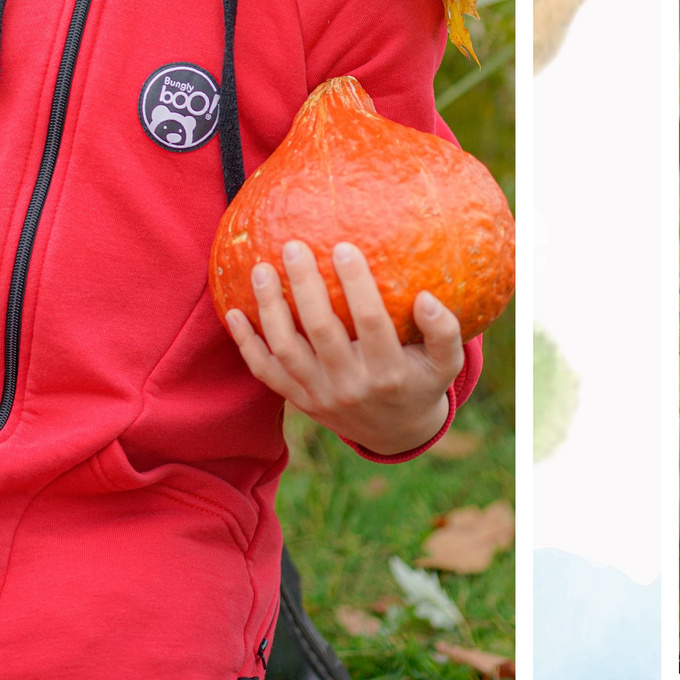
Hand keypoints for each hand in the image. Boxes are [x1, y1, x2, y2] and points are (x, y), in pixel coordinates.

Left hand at [224, 241, 462, 456]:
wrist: (395, 433)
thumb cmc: (421, 382)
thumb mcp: (446, 364)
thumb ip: (444, 332)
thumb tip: (425, 298)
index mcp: (388, 372)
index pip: (370, 322)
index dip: (356, 284)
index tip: (343, 246)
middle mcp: (350, 386)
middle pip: (321, 330)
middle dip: (305, 286)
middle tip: (292, 246)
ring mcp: (319, 395)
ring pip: (286, 349)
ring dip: (270, 308)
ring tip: (261, 270)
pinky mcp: (299, 400)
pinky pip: (265, 372)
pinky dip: (246, 343)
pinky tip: (233, 310)